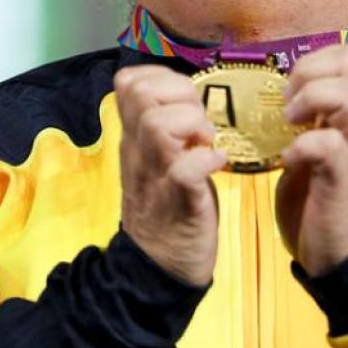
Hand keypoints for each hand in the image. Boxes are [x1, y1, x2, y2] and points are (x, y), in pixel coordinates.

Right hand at [114, 64, 227, 287]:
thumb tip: (186, 99)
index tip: (186, 100)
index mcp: (135, 138)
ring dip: (193, 124)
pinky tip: (218, 167)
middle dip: (181, 94)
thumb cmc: (168, 208)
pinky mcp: (178, 201)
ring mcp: (155, 175)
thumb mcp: (158, 159)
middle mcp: (138, 151)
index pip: (130, 81)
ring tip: (206, 144)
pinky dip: (207, 160)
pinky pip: (185, 168)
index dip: (163, 77)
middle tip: (200, 123)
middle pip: (142, 93)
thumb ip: (164, 128)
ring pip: (157, 122)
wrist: (156, 270)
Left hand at [275, 44, 347, 276]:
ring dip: (311, 101)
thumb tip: (285, 90)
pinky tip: (287, 160)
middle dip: (310, 71)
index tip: (291, 88)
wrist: (340, 256)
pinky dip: (302, 145)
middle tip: (288, 104)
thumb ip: (311, 119)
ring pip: (347, 97)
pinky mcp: (344, 179)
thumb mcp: (315, 148)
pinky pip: (329, 144)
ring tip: (290, 125)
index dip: (317, 59)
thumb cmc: (321, 200)